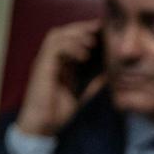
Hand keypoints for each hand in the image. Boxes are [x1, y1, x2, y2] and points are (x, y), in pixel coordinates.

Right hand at [15, 19, 102, 136]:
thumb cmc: (59, 111)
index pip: (72, 38)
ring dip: (76, 36)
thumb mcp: (83, 92)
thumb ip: (94, 80)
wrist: (42, 125)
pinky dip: (70, 47)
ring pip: (57, 35)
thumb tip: (112, 71)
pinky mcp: (41, 67)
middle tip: (100, 29)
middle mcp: (51, 58)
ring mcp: (45, 61)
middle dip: (83, 28)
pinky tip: (84, 56)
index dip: (86, 32)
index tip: (105, 30)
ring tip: (93, 43)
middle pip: (64, 32)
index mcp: (60, 62)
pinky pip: (54, 48)